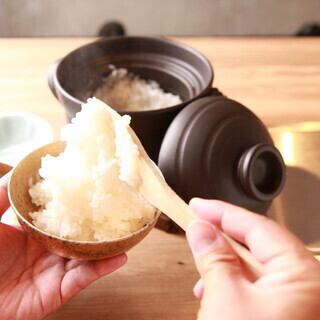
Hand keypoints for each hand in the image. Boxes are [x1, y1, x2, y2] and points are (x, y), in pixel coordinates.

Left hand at [0, 173, 126, 319]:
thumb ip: (3, 193)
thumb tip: (22, 168)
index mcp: (35, 232)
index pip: (64, 214)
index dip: (79, 201)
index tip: (95, 185)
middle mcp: (49, 249)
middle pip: (81, 234)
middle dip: (100, 222)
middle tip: (120, 207)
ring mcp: (55, 270)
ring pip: (88, 255)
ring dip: (108, 244)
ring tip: (128, 231)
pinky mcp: (57, 291)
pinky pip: (83, 278)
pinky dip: (102, 268)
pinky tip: (118, 257)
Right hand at [186, 198, 319, 319]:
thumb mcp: (226, 298)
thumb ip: (214, 257)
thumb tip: (202, 230)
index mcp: (303, 276)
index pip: (257, 226)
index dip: (222, 212)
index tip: (199, 206)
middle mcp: (309, 288)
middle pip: (258, 245)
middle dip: (222, 238)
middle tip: (198, 227)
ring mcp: (300, 304)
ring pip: (256, 267)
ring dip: (225, 265)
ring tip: (202, 267)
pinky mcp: (287, 315)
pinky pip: (259, 288)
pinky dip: (234, 285)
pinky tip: (215, 291)